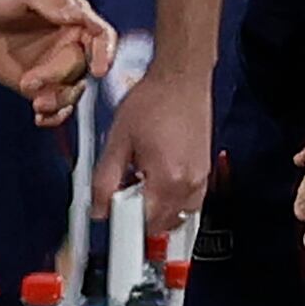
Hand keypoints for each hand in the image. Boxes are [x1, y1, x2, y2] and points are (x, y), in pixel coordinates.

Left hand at [0, 0, 116, 127]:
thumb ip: (50, 0)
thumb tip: (78, 14)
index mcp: (73, 15)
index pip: (101, 36)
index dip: (105, 53)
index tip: (98, 70)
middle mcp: (68, 42)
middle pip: (81, 66)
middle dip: (59, 77)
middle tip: (29, 81)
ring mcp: (52, 64)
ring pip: (71, 90)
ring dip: (58, 100)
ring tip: (36, 103)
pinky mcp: (36, 83)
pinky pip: (55, 104)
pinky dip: (53, 115)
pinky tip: (40, 117)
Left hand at [91, 63, 213, 237]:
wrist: (181, 79)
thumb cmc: (152, 101)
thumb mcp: (118, 139)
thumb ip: (105, 179)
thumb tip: (99, 209)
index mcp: (168, 179)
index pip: (144, 224)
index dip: (122, 223)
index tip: (111, 214)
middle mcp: (190, 186)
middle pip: (161, 226)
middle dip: (138, 216)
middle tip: (122, 189)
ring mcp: (201, 181)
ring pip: (176, 217)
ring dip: (154, 210)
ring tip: (139, 179)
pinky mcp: (205, 174)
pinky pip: (188, 203)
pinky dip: (170, 200)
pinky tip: (155, 176)